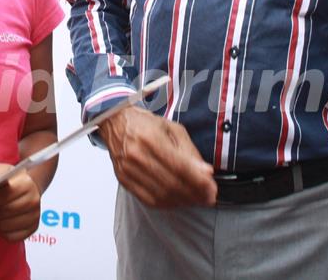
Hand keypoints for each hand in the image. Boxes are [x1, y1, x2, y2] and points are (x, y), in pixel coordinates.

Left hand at [0, 164, 41, 241]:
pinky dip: (2, 231)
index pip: (5, 194)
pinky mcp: (33, 229)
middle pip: (5, 211)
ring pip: (6, 225)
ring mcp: (35, 216)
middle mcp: (34, 199)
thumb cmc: (9, 179)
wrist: (27, 188)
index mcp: (27, 182)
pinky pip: (11, 236)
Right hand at [100, 106, 216, 207]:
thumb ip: (189, 151)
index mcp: (151, 138)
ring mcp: (128, 170)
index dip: (198, 181)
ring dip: (183, 201)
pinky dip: (167, 204)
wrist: (115, 122)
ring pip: (161, 195)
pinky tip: (179, 200)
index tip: (212, 188)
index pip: (179, 167)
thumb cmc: (145, 123)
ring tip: (197, 199)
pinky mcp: (124, 180)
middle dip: (194, 194)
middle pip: (171, 184)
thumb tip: (206, 172)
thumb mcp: (172, 128)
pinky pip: (148, 200)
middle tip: (209, 197)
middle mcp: (137, 155)